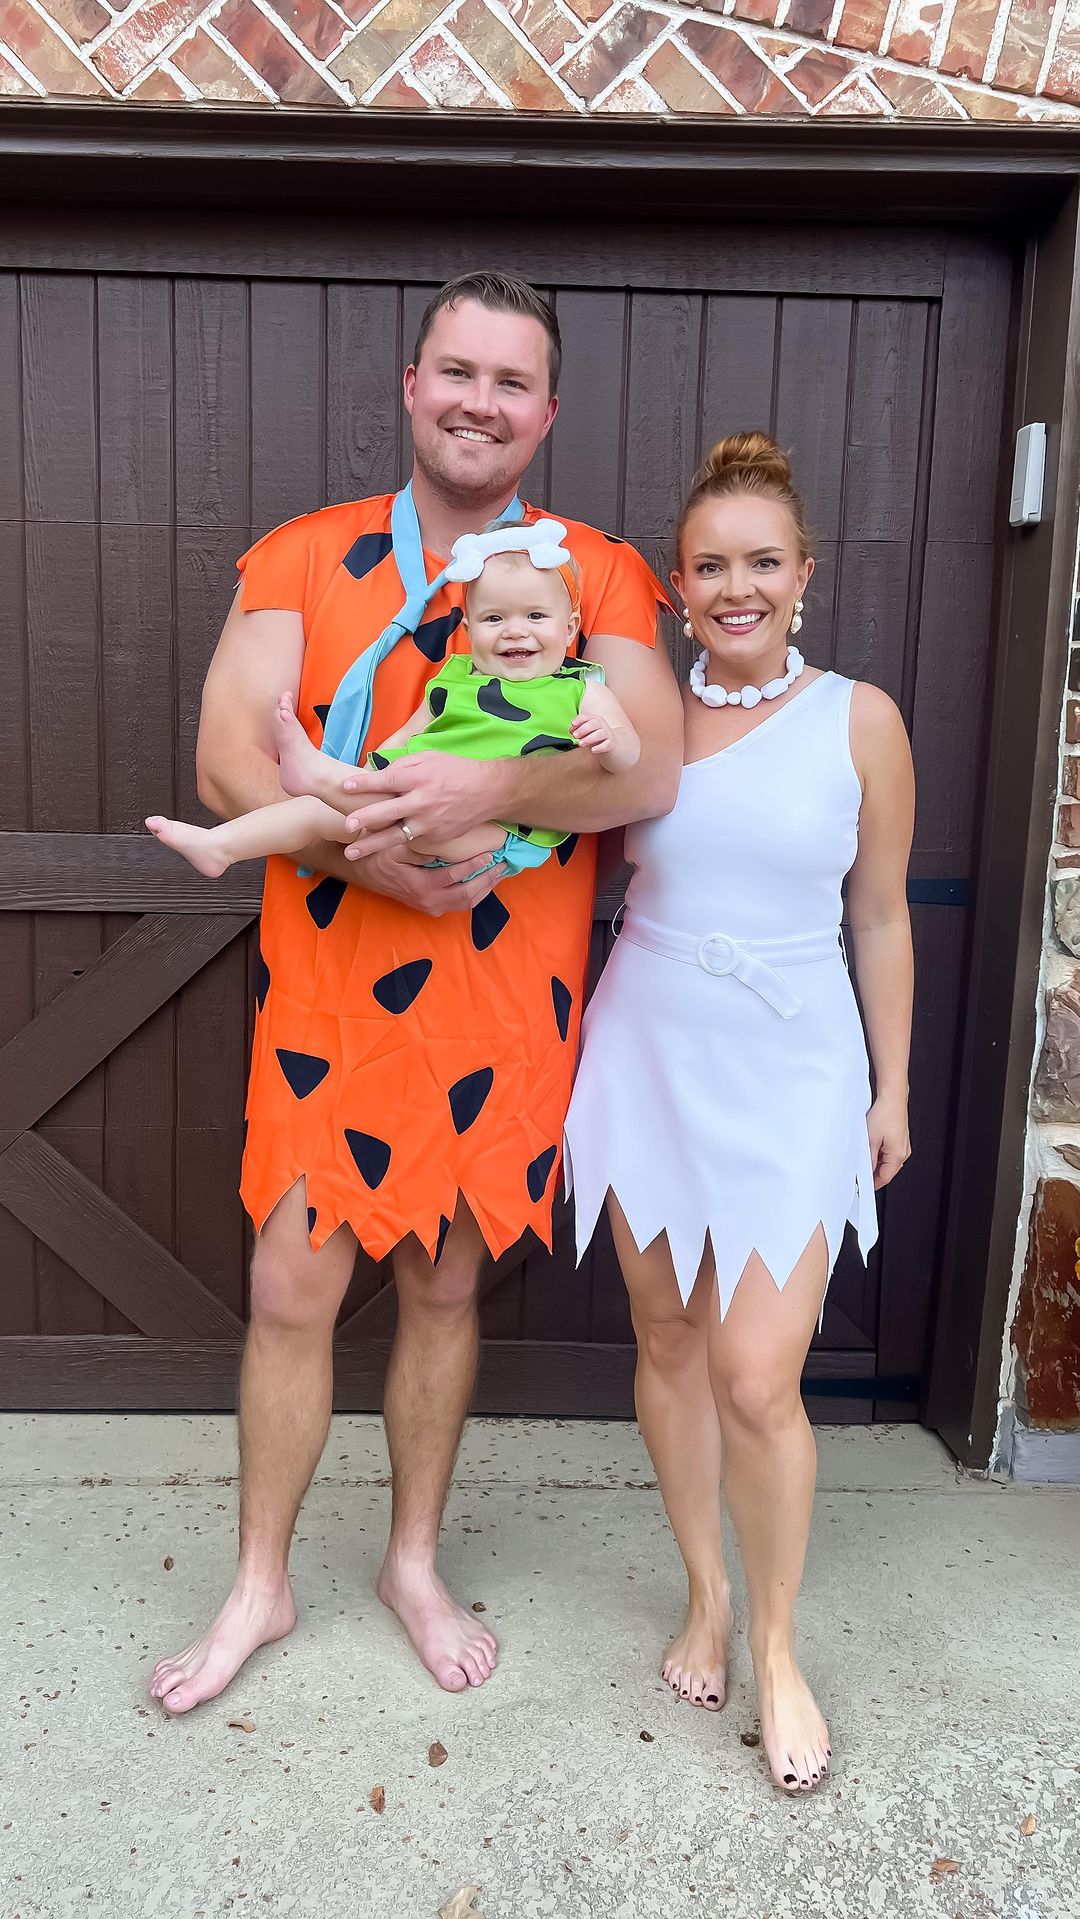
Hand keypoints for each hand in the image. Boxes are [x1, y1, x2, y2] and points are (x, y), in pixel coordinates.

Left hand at [341, 752, 504, 857]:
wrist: (488, 791)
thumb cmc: (456, 770)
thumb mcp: (429, 757)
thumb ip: (403, 765)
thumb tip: (380, 774)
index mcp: (418, 776)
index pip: (386, 779)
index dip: (364, 784)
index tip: (344, 786)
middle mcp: (422, 800)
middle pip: (387, 811)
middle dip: (364, 819)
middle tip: (346, 826)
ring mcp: (429, 821)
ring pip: (395, 835)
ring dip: (371, 845)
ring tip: (351, 853)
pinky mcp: (436, 836)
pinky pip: (411, 842)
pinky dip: (394, 845)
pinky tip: (377, 851)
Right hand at [349, 838, 507, 915]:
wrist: (362, 871)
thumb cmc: (378, 855)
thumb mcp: (394, 846)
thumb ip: (417, 845)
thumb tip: (441, 838)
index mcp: (420, 886)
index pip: (455, 876)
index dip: (476, 865)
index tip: (492, 853)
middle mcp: (428, 901)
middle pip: (468, 895)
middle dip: (488, 880)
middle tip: (505, 864)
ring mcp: (431, 907)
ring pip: (467, 903)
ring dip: (486, 888)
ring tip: (501, 872)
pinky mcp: (432, 907)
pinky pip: (460, 903)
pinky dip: (477, 892)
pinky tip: (487, 880)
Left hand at [570, 713, 614, 754]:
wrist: (610, 742)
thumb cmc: (594, 735)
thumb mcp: (586, 730)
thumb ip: (577, 729)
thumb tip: (571, 730)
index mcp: (594, 719)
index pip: (587, 716)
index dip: (579, 719)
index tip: (572, 724)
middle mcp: (601, 725)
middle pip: (593, 724)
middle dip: (583, 729)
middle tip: (575, 735)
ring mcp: (607, 734)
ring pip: (600, 734)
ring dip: (589, 738)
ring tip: (580, 744)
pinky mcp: (610, 743)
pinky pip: (606, 744)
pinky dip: (600, 747)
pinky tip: (593, 750)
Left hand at [867, 1093, 909, 1189]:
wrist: (892, 1098)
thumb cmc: (885, 1114)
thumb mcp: (871, 1139)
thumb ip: (868, 1158)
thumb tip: (865, 1170)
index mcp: (898, 1155)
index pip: (885, 1178)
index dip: (873, 1184)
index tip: (864, 1186)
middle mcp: (903, 1152)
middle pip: (887, 1171)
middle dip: (873, 1172)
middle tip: (860, 1171)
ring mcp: (903, 1146)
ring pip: (888, 1161)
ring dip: (876, 1162)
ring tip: (865, 1153)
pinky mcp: (900, 1139)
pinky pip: (889, 1152)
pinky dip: (880, 1153)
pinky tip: (872, 1146)